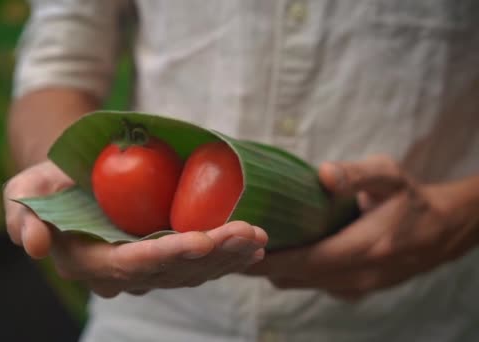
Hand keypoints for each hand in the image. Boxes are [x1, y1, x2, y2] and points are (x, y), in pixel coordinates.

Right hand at [3, 160, 266, 297]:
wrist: (76, 183)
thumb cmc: (55, 183)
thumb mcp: (28, 189)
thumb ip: (24, 212)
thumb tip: (35, 245)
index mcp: (89, 263)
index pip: (131, 266)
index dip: (167, 256)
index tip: (202, 241)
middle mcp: (121, 276)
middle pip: (172, 272)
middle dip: (212, 257)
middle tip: (250, 235)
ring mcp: (147, 270)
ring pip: (192, 273)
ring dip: (228, 258)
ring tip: (259, 238)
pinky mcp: (166, 260)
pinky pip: (199, 265)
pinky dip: (227, 257)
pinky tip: (254, 247)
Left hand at [246, 155, 478, 300]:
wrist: (442, 230)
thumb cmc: (410, 199)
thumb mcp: (389, 175)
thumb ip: (356, 173)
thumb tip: (321, 174)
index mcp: (366, 247)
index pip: (304, 261)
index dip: (266, 258)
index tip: (234, 245)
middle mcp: (358, 276)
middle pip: (293, 277)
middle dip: (258, 263)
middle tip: (228, 240)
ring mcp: (355, 287)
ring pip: (299, 284)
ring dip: (272, 268)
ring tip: (246, 242)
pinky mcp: (353, 290)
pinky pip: (311, 284)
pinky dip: (291, 271)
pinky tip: (280, 248)